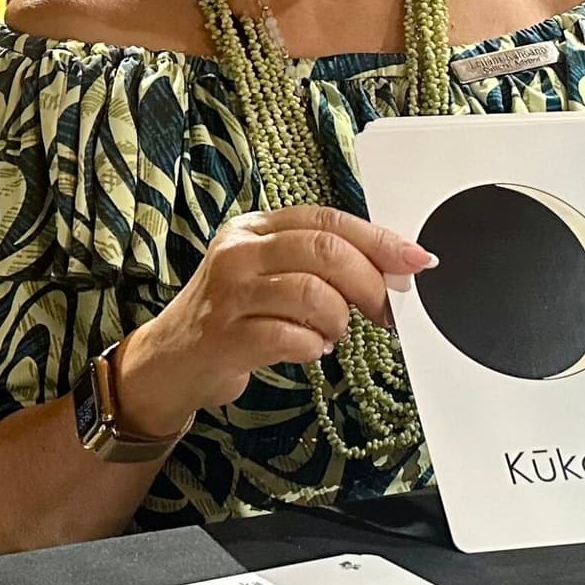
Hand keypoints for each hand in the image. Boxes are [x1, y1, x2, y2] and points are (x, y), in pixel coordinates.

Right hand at [115, 207, 434, 436]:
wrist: (168, 363)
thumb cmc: (231, 317)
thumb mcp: (267, 275)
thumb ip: (317, 264)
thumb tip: (391, 269)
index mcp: (255, 228)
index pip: (327, 220)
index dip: (378, 239)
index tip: (415, 260)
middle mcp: (238, 252)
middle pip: (324, 252)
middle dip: (369, 282)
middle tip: (385, 311)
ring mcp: (228, 294)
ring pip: (311, 293)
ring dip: (338, 320)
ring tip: (333, 333)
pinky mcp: (224, 337)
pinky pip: (290, 337)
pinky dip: (313, 347)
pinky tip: (310, 350)